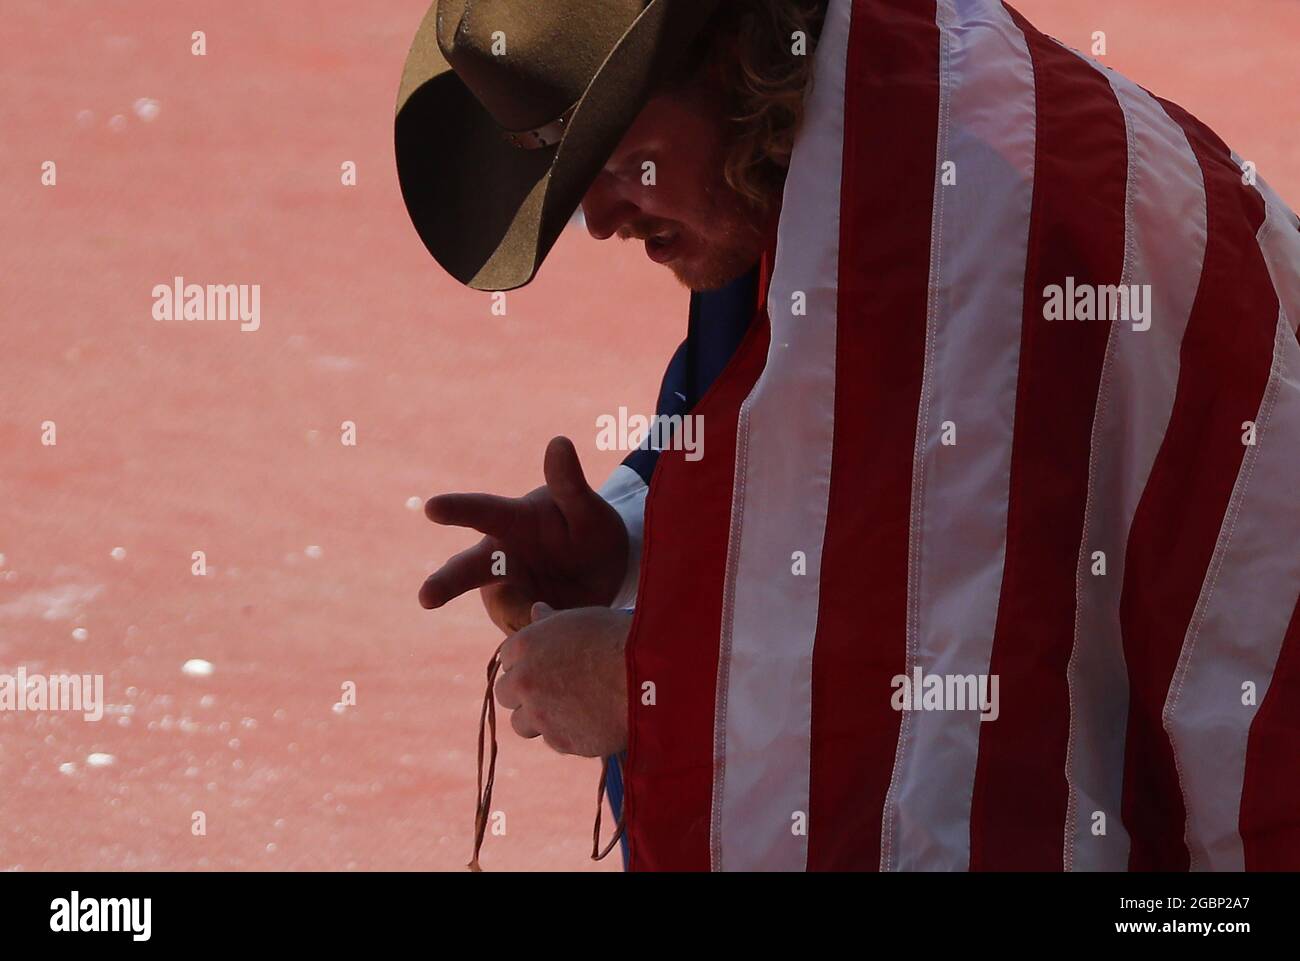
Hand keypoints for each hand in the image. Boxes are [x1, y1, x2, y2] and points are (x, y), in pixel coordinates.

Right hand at [419, 436, 628, 632]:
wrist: (606, 576)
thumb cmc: (589, 530)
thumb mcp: (587, 509)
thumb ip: (570, 485)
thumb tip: (559, 441)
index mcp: (512, 523)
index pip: (483, 512)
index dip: (458, 510)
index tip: (432, 507)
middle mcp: (500, 560)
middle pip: (469, 570)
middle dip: (447, 583)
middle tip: (426, 597)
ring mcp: (506, 595)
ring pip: (506, 613)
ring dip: (526, 619)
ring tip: (558, 610)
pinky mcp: (519, 626)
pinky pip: (526, 637)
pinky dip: (544, 638)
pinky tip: (561, 630)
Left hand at [494, 604, 629, 756]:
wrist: (648, 676)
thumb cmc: (618, 639)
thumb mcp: (581, 621)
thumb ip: (551, 622)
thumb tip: (536, 610)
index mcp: (525, 645)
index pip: (507, 657)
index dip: (527, 662)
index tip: (547, 664)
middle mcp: (524, 681)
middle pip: (505, 693)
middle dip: (525, 692)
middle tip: (554, 689)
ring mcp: (539, 715)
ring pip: (521, 724)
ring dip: (539, 718)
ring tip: (571, 708)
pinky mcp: (560, 742)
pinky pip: (553, 740)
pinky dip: (568, 733)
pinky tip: (592, 720)